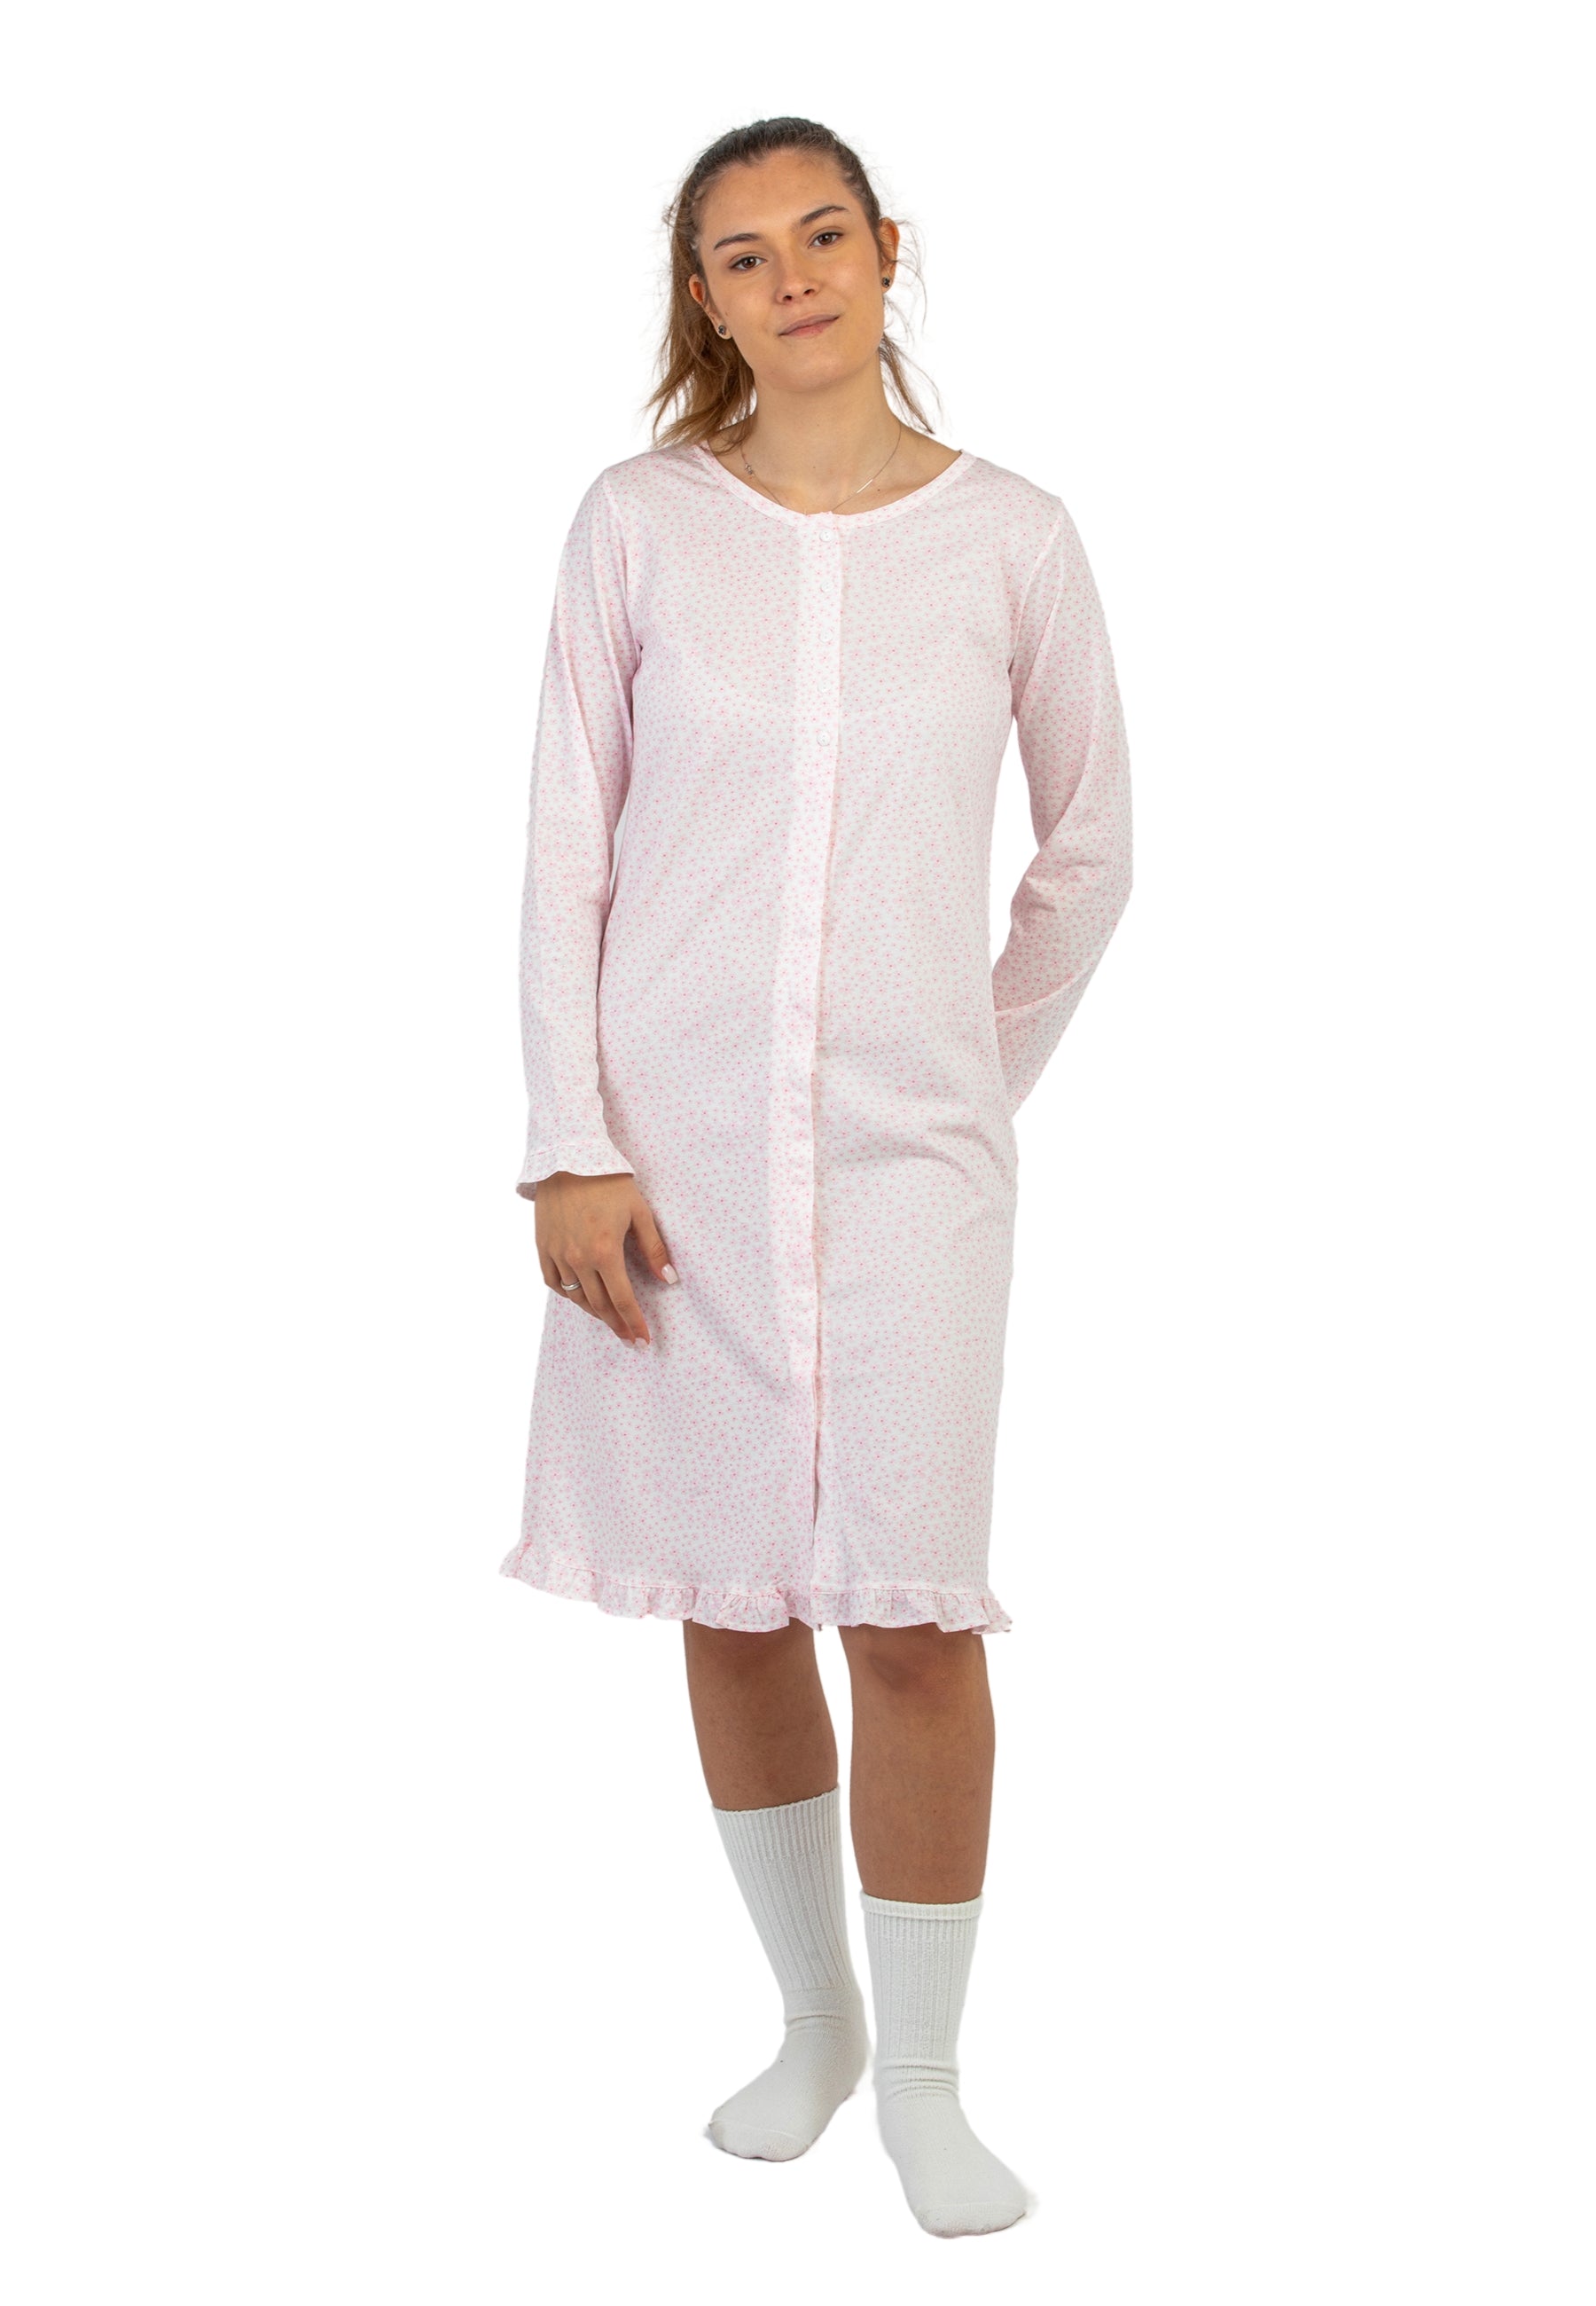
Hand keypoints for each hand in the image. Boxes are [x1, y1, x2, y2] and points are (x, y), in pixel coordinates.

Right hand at [529, 1171, 676, 1346]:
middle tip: (630, 1340)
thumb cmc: (608, 1182)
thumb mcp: (639, 1211)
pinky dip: (567, 1294)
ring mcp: (557, 1254)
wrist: (567, 1158)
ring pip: (576, 1297)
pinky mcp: (542, 1246)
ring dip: (594, 1313)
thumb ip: (654, 1248)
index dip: (634, 1323)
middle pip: (599, 1305)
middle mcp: (578, 1259)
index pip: (622, 1300)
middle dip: (617, 1326)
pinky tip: (579, 1298)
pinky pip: (553, 1281)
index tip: (643, 1341)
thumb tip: (669, 1279)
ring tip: (609, 1321)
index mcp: (605, 1251)